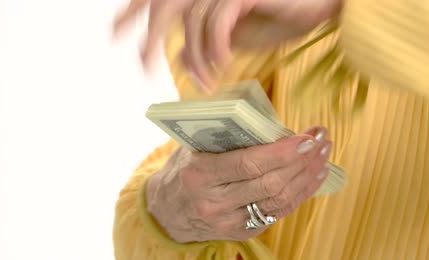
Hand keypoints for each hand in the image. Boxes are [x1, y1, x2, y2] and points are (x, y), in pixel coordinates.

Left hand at [112, 0, 342, 87]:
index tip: (112, 33)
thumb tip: (182, 60)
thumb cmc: (277, 16)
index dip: (130, 11)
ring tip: (207, 82)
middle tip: (144, 68)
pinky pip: (219, 20)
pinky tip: (222, 64)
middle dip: (148, 37)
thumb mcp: (236, 35)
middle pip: (164, 6)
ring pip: (192, 21)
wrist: (316, 5)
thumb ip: (207, 41)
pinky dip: (216, 46)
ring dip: (196, 56)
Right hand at [146, 127, 331, 241]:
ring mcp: (229, 222)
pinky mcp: (242, 233)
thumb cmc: (183, 169)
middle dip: (302, 161)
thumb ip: (223, 133)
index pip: (247, 164)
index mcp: (199, 175)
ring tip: (324, 155)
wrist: (165, 213)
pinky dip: (301, 193)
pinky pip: (278, 213)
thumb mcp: (192, 146)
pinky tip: (315, 175)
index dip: (281, 152)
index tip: (307, 138)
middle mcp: (214, 203)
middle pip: (269, 184)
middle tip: (322, 140)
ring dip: (307, 177)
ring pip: (279, 201)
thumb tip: (266, 114)